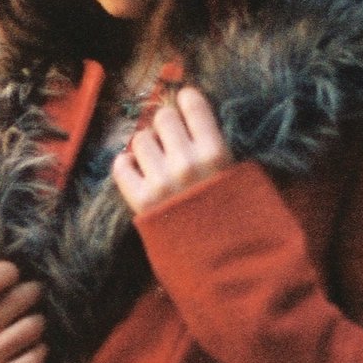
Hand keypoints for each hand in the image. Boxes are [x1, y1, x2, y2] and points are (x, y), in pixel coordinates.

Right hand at [0, 260, 46, 362]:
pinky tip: (29, 346)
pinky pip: (35, 357)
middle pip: (20, 298)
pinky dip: (38, 349)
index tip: (12, 273)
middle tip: (31, 293)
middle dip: (31, 292)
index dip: (8, 271)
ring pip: (33, 326)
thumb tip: (18, 260)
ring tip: (29, 321)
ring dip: (37, 321)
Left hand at [112, 83, 232, 215]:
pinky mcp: (140, 201)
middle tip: (172, 140)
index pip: (192, 104)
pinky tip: (139, 172)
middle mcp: (186, 164)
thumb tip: (196, 111)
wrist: (223, 262)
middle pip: (162, 118)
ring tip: (159, 162)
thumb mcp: (242, 177)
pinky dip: (127, 166)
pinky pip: (120, 166)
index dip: (187, 99)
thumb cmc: (236, 218)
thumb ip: (220, 146)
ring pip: (140, 140)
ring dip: (148, 147)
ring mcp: (161, 182)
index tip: (185, 102)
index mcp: (216, 154)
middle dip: (166, 126)